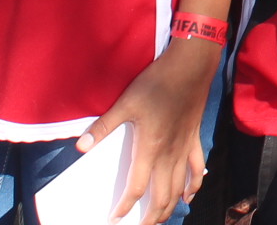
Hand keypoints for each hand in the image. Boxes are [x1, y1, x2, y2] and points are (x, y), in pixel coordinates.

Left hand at [76, 36, 219, 222]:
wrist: (189, 67)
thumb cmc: (156, 84)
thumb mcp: (126, 103)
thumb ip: (104, 127)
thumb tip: (80, 147)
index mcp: (150, 149)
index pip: (137, 188)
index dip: (125, 207)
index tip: (115, 218)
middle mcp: (169, 155)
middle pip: (161, 196)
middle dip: (151, 217)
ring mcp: (184, 148)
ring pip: (179, 188)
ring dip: (169, 207)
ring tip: (158, 218)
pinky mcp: (194, 139)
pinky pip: (196, 169)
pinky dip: (193, 186)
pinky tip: (188, 195)